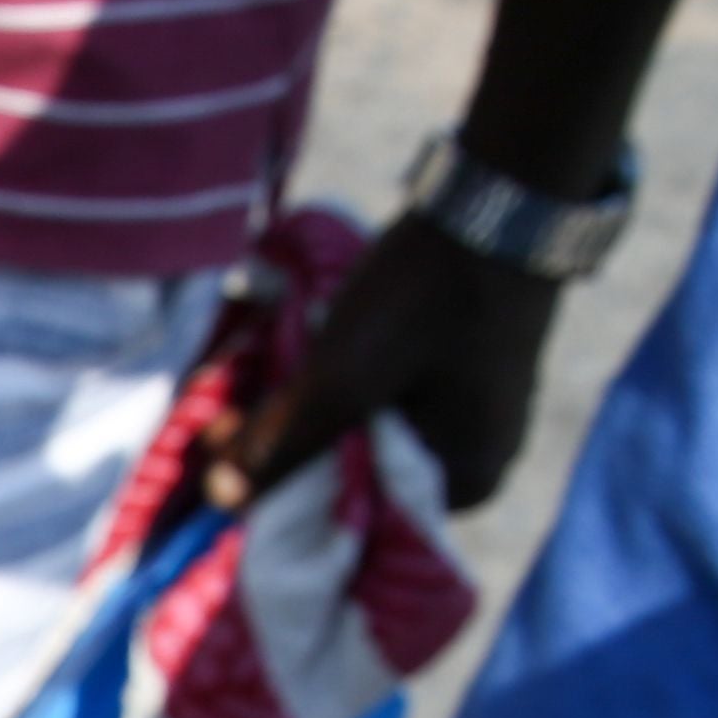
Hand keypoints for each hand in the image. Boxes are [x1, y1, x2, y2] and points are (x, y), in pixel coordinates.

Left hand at [217, 213, 562, 510]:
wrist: (499, 195)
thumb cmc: (430, 295)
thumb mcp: (344, 377)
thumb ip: (284, 444)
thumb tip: (219, 500)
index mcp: (462, 485)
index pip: (350, 522)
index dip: (277, 502)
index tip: (218, 472)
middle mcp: (470, 462)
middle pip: (349, 478)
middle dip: (281, 455)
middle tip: (218, 422)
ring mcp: (464, 415)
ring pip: (355, 436)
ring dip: (297, 420)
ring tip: (238, 396)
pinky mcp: (450, 372)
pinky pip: (374, 401)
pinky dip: (327, 391)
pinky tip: (285, 368)